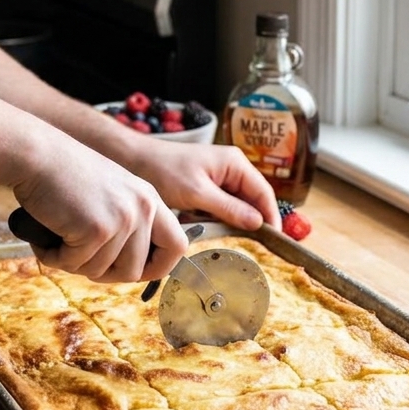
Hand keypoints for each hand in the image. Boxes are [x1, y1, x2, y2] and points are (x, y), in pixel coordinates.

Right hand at [11, 130, 187, 283]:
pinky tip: (46, 236)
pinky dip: (55, 256)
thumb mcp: (110, 193)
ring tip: (57, 238)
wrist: (37, 153)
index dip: (158, 267)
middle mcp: (143, 208)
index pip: (177, 245)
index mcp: (148, 198)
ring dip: (74, 263)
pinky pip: (76, 264)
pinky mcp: (98, 229)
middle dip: (105, 274)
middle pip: (136, 271)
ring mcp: (122, 219)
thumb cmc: (62, 174)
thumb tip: (129, 268)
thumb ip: (125, 222)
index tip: (134, 271)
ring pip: (101, 271)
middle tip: (80, 258)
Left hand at [128, 140, 280, 231]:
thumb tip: (259, 223)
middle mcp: (231, 168)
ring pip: (236, 207)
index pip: (264, 193)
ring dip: (230, 223)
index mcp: (235, 163)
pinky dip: (215, 220)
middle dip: (250, 222)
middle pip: (252, 201)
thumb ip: (229, 208)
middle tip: (252, 248)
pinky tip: (206, 228)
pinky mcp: (206, 188)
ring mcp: (219, 178)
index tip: (275, 243)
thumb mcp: (197, 192)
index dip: (272, 217)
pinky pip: (220, 208)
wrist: (134, 161)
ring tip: (228, 239)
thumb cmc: (164, 170)